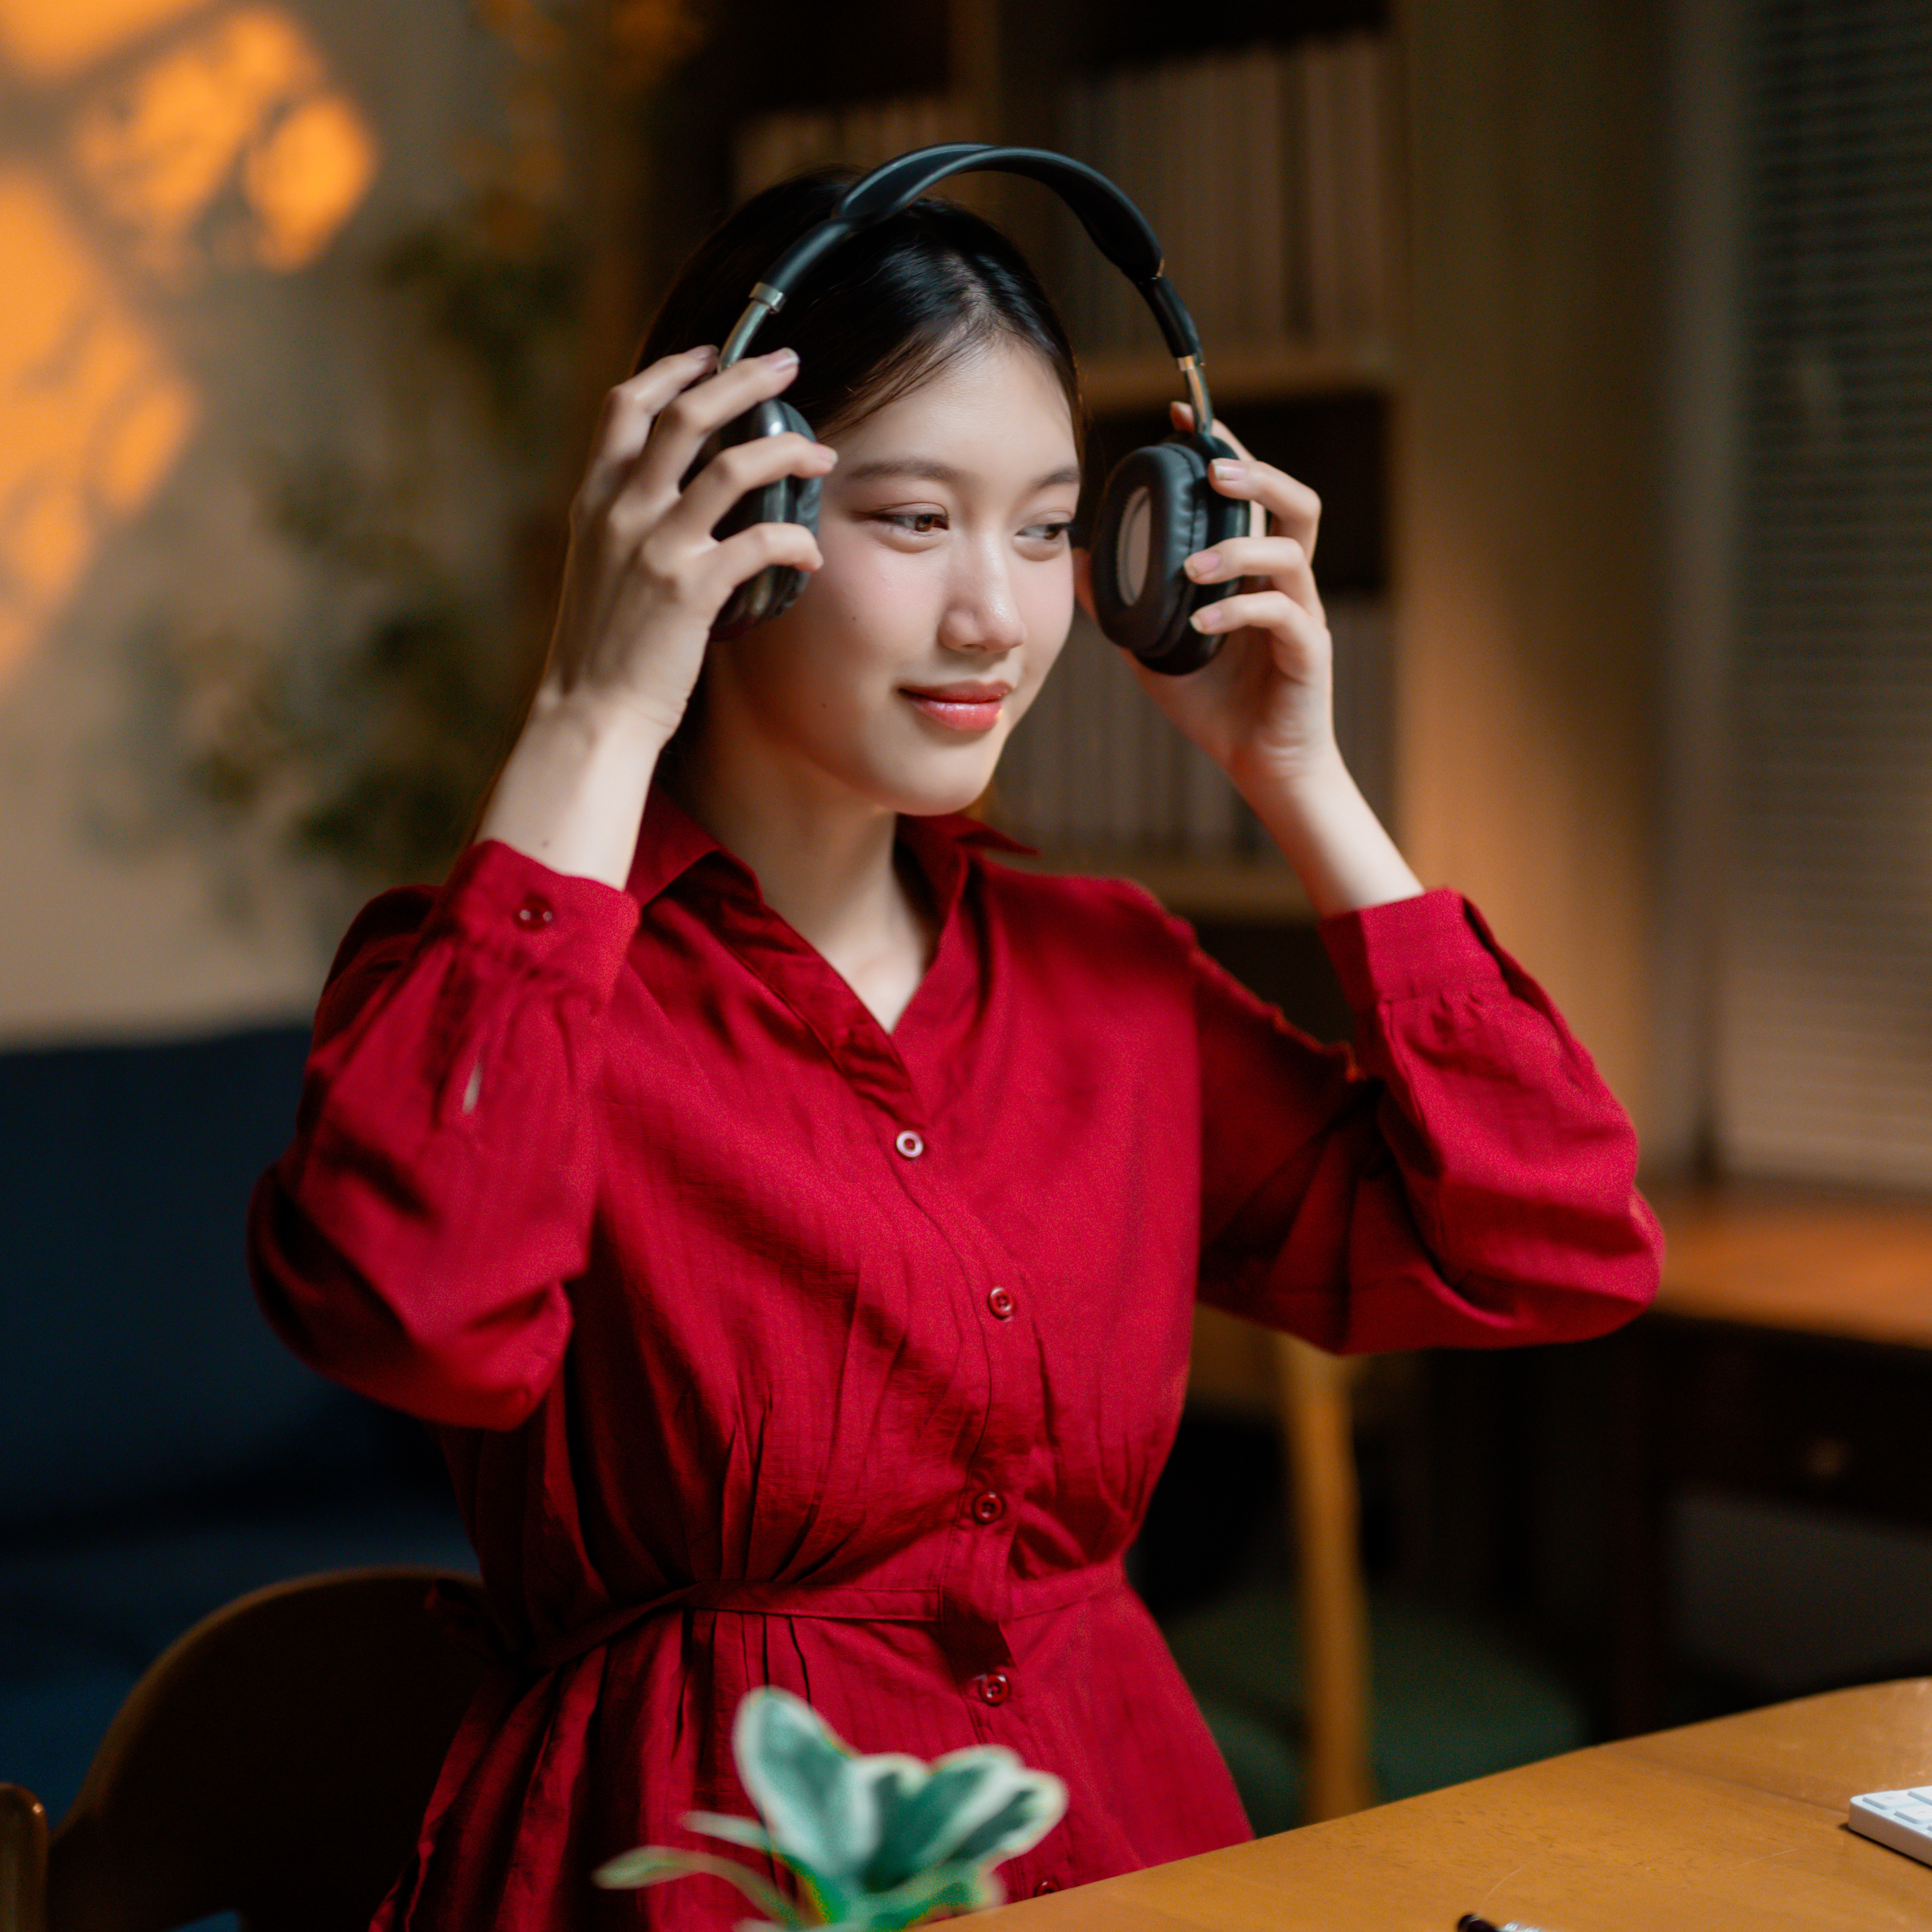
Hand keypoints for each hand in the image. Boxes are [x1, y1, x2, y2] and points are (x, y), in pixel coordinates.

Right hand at [541, 343, 837, 745]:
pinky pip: (758, 543)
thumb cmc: (604, 646)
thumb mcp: (600, 565)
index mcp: (596, 499)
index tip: (713, 353)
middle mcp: (622, 512)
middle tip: (787, 365)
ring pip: (732, 469)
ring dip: (786, 453)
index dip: (673, 370)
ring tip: (823, 453)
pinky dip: (793, 540)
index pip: (626, 406)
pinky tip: (811, 553)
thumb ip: (628, 520)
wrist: (590, 711)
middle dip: (743, 379)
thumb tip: (674, 492)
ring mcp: (655, 548)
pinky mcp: (690, 591)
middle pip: (686, 415)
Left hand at [1077, 402, 1336, 793]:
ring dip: (1238, 548)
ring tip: (1191, 565)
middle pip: (1296, 503)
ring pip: (1291, 552)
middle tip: (1211, 469)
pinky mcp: (1309, 653)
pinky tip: (1201, 623)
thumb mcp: (1152, 647)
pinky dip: (1239, 610)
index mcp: (1255, 572)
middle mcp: (1288, 582)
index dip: (1225, 450)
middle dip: (1257, 475)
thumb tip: (1078, 561)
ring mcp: (1303, 615)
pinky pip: (1282, 615)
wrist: (1260, 766)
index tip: (1183, 421)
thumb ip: (1122, 604)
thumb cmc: (1216, 705)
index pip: (1251, 496)